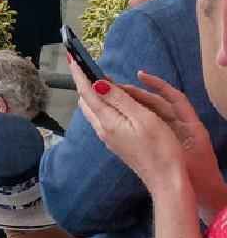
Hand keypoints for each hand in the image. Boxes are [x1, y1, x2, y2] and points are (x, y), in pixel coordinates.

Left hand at [69, 60, 187, 186]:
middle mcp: (103, 129)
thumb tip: (98, 83)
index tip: (72, 58)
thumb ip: (120, 100)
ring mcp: (108, 137)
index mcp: (108, 121)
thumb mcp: (143, 118)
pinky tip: (113, 101)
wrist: (166, 180)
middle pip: (86, 101)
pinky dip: (103, 104)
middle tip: (88, 66)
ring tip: (102, 80)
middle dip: (85, 82)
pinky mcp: (115, 142)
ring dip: (93, 93)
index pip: (87, 92)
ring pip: (93, 110)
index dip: (79, 74)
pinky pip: (102, 118)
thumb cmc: (160, 149)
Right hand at [126, 71, 226, 217]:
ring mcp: (171, 134)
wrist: (205, 196)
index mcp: (190, 124)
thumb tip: (156, 113)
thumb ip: (174, 132)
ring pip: (149, 113)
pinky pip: (147, 125)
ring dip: (133, 104)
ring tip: (112, 98)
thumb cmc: (197, 176)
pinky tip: (119, 117)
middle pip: (157, 103)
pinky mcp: (164, 143)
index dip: (157, 83)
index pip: (173, 96)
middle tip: (115, 87)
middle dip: (137, 93)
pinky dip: (134, 117)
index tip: (140, 74)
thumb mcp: (185, 152)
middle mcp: (180, 126)